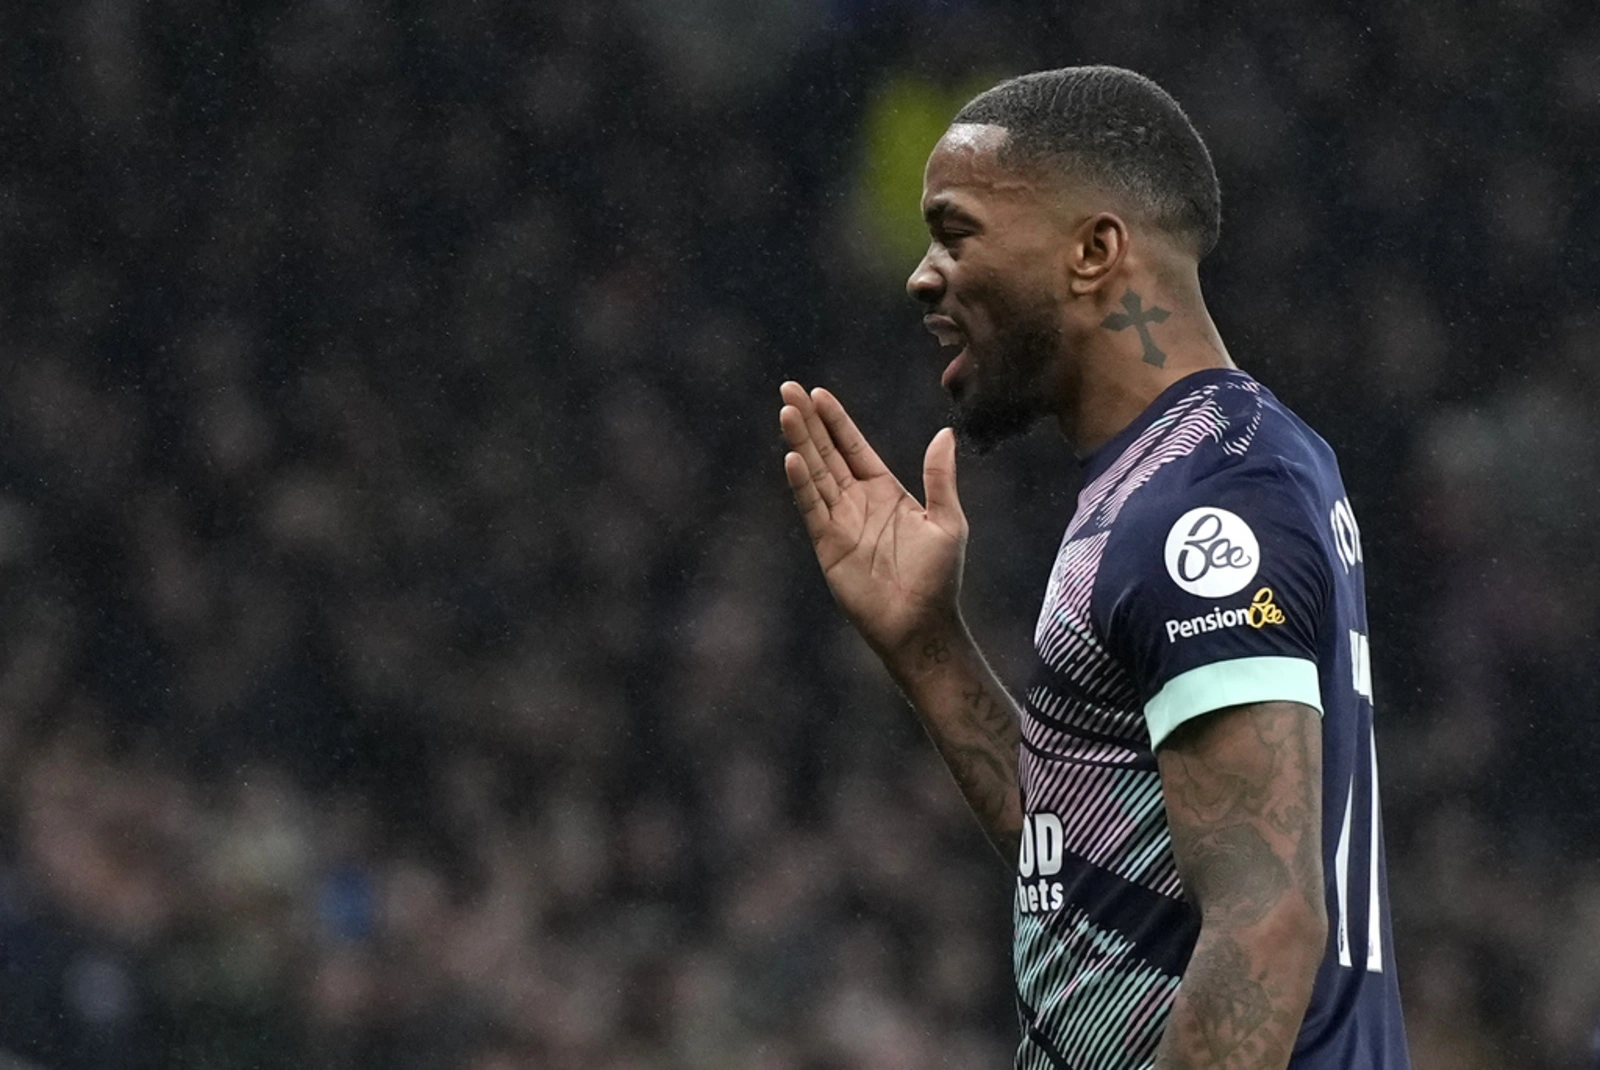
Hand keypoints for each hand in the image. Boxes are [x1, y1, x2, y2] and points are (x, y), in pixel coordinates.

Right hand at [779, 381, 967, 658]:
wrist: (921, 625)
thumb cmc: (940, 578)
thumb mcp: (948, 521)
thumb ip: (940, 478)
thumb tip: (944, 432)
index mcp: (885, 491)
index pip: (853, 446)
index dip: (835, 420)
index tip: (817, 393)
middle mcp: (857, 502)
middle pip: (827, 452)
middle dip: (808, 421)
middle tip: (788, 388)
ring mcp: (840, 522)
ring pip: (815, 473)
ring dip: (801, 443)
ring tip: (785, 412)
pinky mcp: (828, 545)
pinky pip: (812, 508)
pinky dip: (801, 483)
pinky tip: (792, 458)